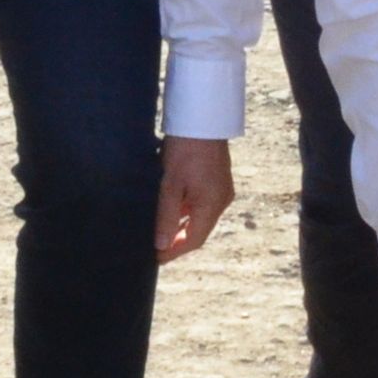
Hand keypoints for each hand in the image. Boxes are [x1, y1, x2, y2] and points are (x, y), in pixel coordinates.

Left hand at [154, 135, 231, 263]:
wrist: (201, 118)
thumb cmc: (185, 149)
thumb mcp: (170, 184)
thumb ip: (166, 216)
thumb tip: (162, 245)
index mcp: (212, 205)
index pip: (194, 240)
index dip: (175, 252)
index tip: (156, 258)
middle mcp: (221, 201)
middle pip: (199, 230)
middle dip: (178, 241)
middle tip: (156, 248)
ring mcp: (221, 190)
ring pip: (200, 216)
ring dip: (181, 224)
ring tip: (159, 230)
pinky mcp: (217, 180)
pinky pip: (202, 203)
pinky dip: (186, 210)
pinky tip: (170, 209)